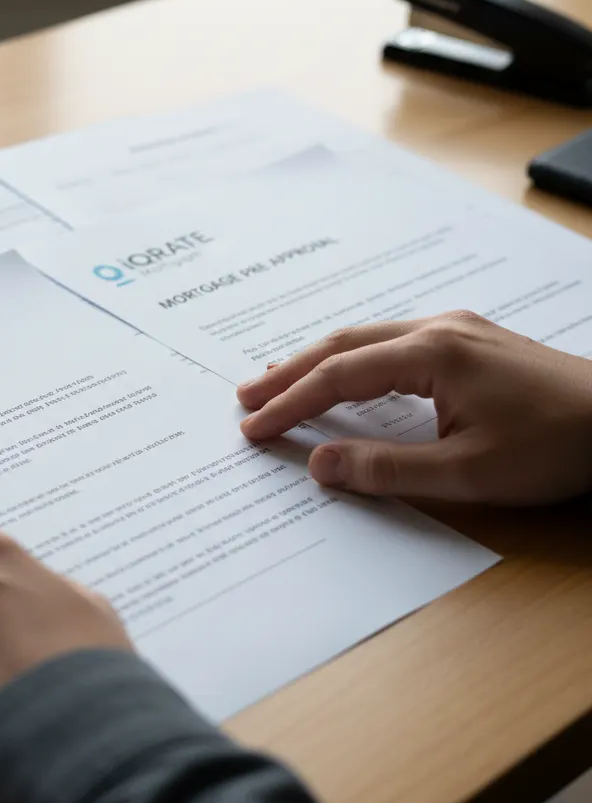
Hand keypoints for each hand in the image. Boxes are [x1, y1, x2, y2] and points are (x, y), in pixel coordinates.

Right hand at [236, 310, 591, 504]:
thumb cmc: (556, 446)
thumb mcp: (470, 473)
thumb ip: (388, 469)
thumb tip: (321, 466)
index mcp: (431, 353)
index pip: (338, 376)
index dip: (290, 403)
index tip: (253, 427)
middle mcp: (436, 328)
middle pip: (342, 343)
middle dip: (289, 370)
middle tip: (245, 395)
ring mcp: (454, 329)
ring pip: (366, 337)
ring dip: (318, 361)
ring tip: (277, 380)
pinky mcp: (468, 340)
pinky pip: (391, 342)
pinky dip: (352, 359)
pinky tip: (346, 373)